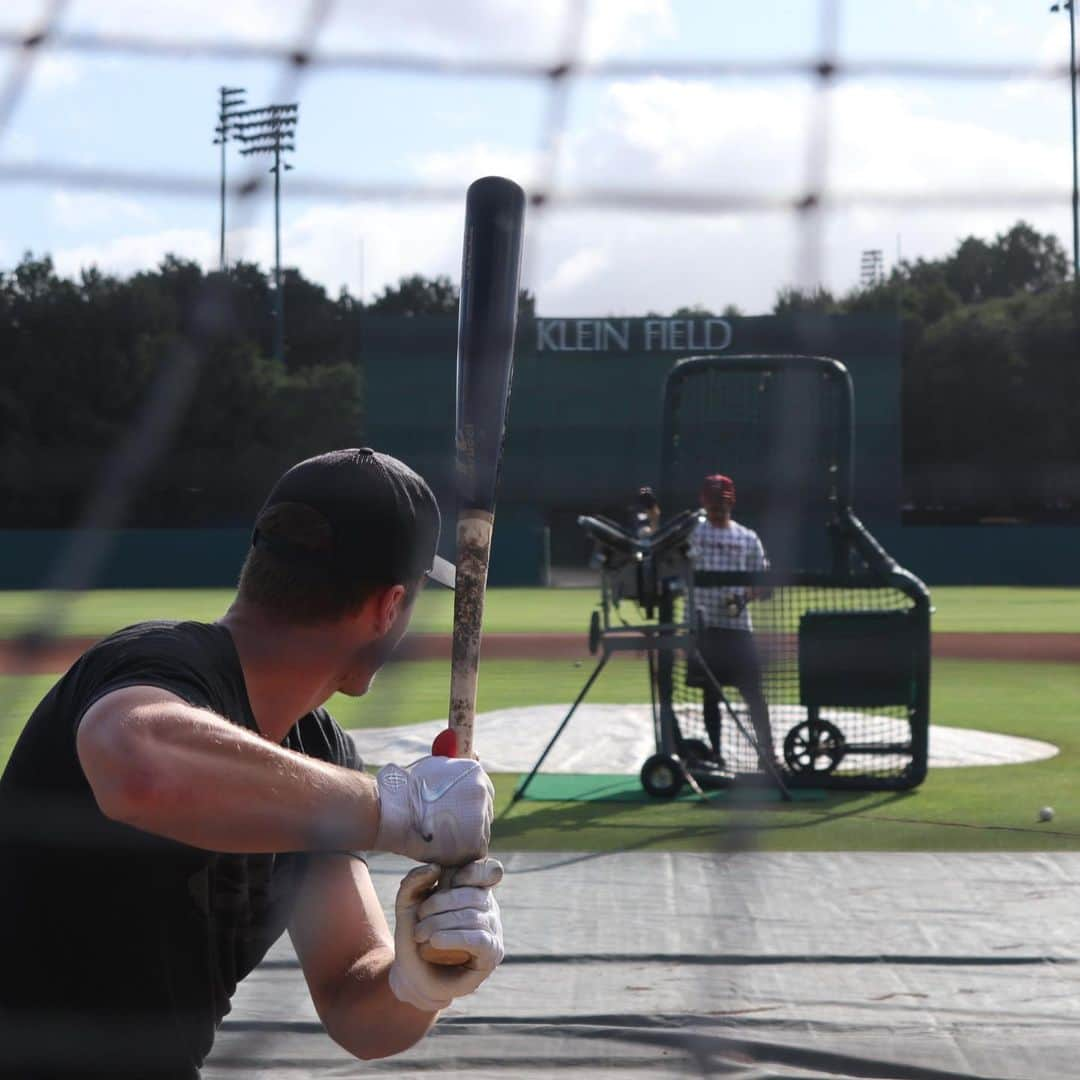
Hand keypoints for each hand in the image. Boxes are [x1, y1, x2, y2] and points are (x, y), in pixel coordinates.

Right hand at [374, 756, 493, 864]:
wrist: (392, 811)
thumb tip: (476, 755)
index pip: (483, 790)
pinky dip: (464, 851)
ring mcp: (480, 816)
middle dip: (470, 819)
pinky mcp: (475, 842)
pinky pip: (476, 849)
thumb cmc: (406, 789)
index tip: (457, 811)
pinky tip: (447, 849)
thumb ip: (456, 768)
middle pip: (484, 810)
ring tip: (443, 838)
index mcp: (474, 772)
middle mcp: (482, 792)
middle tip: (447, 827)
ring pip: (481, 831)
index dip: (469, 802)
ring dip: (467, 836)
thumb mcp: (435, 767)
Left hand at [388, 859, 504, 1011]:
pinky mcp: (492, 953)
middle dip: (441, 903)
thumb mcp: (408, 902)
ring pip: (474, 917)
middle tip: (419, 918)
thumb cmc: (415, 933)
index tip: (444, 880)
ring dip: (442, 923)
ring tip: (420, 934)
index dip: (471, 872)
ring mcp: (494, 929)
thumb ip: (415, 880)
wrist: (412, 973)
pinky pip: (479, 940)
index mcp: (474, 887)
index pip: (489, 870)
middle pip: (474, 895)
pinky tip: (436, 941)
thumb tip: (435, 867)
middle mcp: (488, 906)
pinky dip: (455, 938)